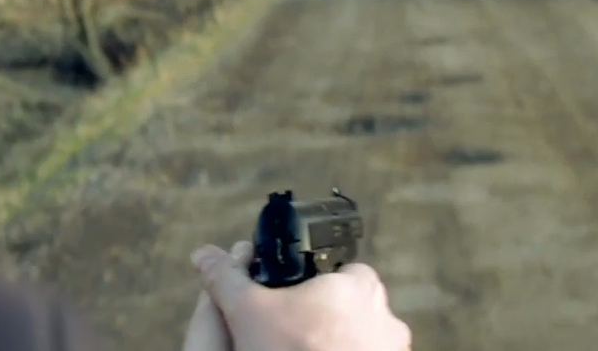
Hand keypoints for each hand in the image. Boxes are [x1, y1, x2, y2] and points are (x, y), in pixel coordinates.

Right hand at [182, 241, 410, 350]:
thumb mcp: (247, 311)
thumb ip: (227, 277)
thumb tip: (204, 255)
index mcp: (357, 284)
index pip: (337, 269)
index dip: (310, 284)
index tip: (291, 302)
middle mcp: (384, 314)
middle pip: (349, 304)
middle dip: (324, 317)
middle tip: (294, 334)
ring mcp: (393, 349)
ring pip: (361, 336)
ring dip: (340, 343)